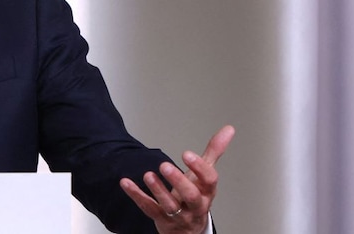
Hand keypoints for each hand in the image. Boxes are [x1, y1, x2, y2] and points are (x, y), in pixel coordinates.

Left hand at [119, 125, 234, 233]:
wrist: (189, 229)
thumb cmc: (196, 197)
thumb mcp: (206, 175)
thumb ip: (214, 152)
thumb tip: (228, 129)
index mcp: (207, 192)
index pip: (209, 181)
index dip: (199, 168)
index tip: (187, 154)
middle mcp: (195, 205)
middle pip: (190, 196)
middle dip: (178, 181)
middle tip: (164, 166)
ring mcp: (178, 214)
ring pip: (169, 206)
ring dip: (158, 190)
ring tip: (148, 175)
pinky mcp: (161, 219)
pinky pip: (148, 208)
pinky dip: (136, 196)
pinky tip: (126, 183)